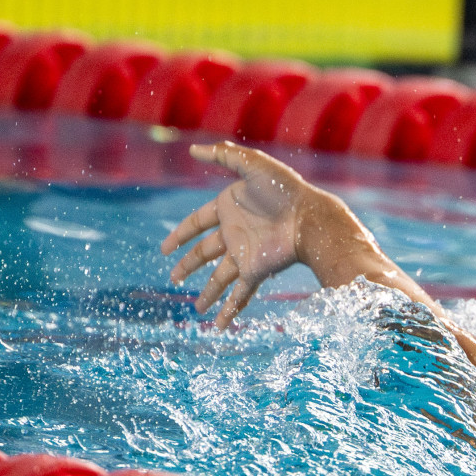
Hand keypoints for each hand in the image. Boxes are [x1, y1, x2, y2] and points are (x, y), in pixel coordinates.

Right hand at [162, 142, 318, 327]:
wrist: (310, 216)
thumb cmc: (285, 189)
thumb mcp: (251, 165)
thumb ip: (223, 155)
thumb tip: (193, 149)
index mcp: (229, 209)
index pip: (197, 223)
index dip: (180, 235)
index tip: (165, 249)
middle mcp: (235, 233)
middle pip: (205, 253)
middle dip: (188, 266)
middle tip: (173, 278)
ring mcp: (245, 254)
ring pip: (219, 279)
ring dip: (208, 295)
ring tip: (197, 310)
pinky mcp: (256, 270)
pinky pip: (239, 294)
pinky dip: (229, 310)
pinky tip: (220, 326)